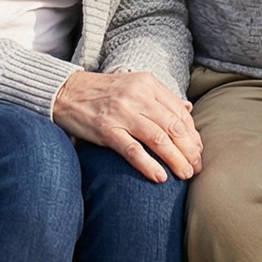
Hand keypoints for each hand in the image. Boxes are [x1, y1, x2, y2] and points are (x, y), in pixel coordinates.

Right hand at [51, 70, 202, 184]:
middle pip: (173, 126)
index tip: (197, 152)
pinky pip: (132, 150)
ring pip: (158, 139)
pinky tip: (160, 177)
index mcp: (148, 84)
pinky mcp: (105, 129)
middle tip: (196, 168)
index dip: (192, 135)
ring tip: (185, 175)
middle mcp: (137, 96)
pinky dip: (148, 165)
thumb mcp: (134, 85)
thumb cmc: (101, 92)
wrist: (64, 91)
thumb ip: (160, 97)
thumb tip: (188, 108)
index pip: (180, 112)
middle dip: (190, 150)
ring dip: (176, 160)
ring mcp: (121, 112)